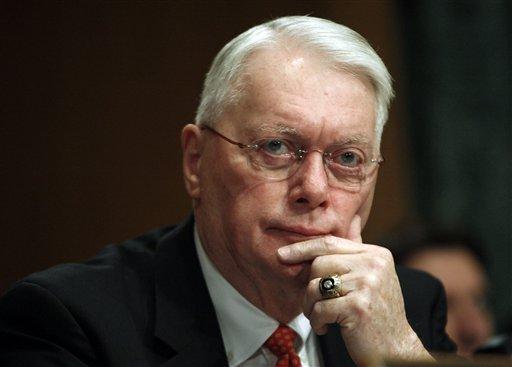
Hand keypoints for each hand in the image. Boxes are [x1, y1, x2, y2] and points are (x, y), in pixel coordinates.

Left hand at [277, 216, 432, 365]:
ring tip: (321, 317)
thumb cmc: (376, 313)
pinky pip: (320, 308)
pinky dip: (317, 321)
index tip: (281, 255)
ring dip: (311, 306)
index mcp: (376, 254)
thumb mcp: (371, 277)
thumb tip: (344, 225)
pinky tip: (326, 328)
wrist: (396, 349)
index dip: (302, 248)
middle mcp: (374, 265)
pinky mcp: (359, 307)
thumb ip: (354, 254)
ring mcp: (368, 284)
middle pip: (319, 264)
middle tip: (315, 305)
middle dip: (309, 287)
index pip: (330, 243)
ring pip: (315, 286)